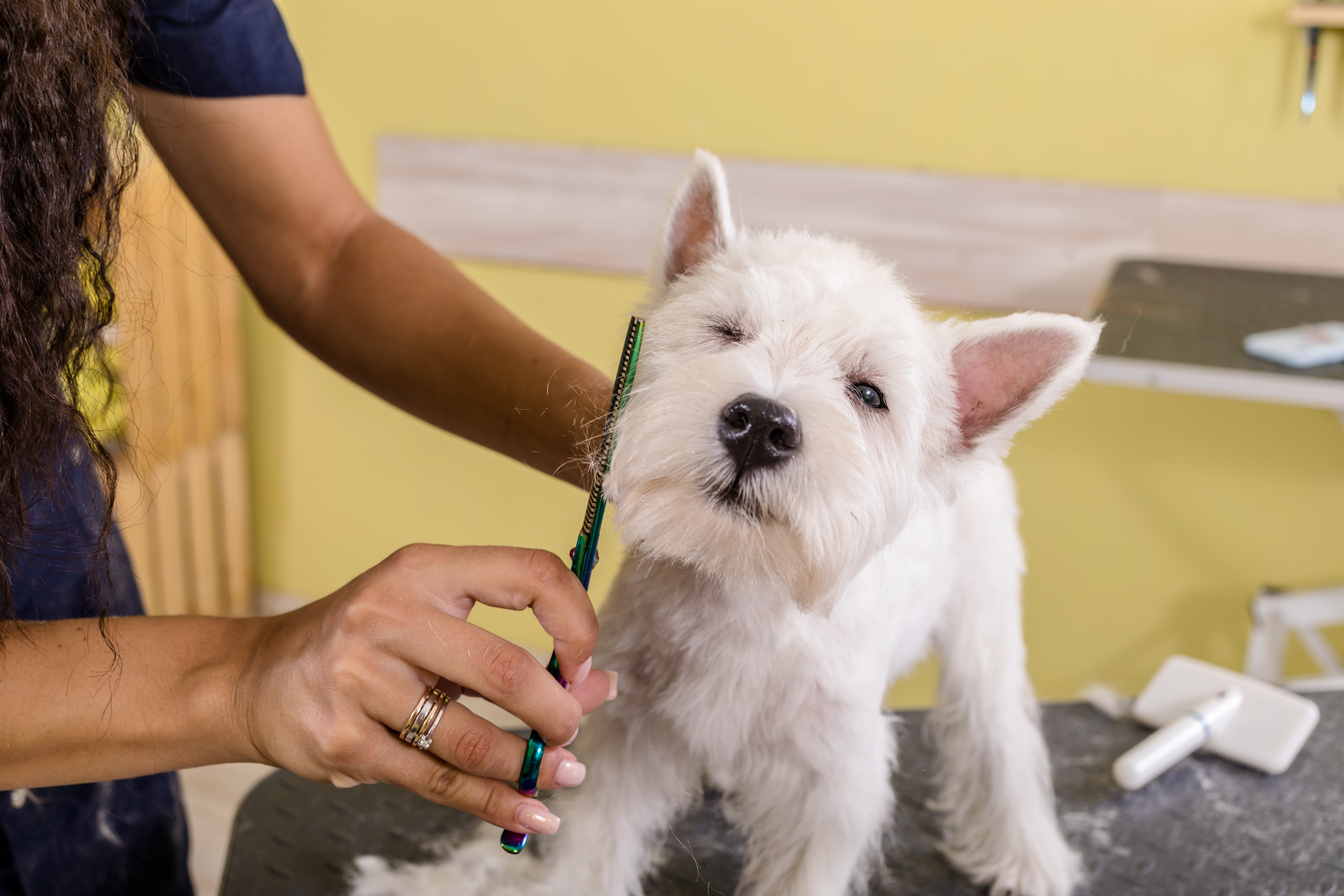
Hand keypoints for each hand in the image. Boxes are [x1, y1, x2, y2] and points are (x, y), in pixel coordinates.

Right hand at [234, 544, 615, 835]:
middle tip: (571, 729)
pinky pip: (437, 781)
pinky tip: (528, 812)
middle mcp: (389, 616)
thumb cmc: (365, 643)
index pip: (529, 574)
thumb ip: (516, 648)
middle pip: (506, 669)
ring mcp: (359, 679)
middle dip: (558, 712)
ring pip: (473, 739)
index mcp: (424, 570)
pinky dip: (494, 804)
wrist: (254, 679)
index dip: (576, 620)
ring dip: (530, 766)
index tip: (584, 661)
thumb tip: (602, 685)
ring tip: (557, 774)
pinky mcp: (342, 741)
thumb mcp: (436, 621)